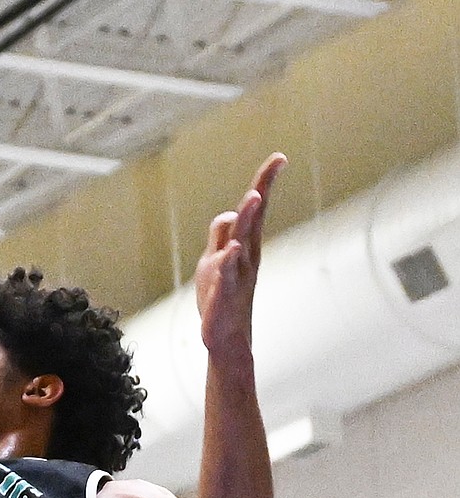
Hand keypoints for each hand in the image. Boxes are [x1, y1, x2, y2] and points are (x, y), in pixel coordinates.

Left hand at [195, 153, 285, 357]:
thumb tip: (230, 214)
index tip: (279, 158)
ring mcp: (235, 275)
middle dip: (262, 190)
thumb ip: (222, 237)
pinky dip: (228, 262)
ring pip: (240, 241)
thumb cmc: (223, 298)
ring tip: (254, 197)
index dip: (265, 182)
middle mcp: (243, 257)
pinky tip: (230, 251)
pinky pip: (226, 274)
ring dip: (246, 219)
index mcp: (244, 247)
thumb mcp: (218, 261)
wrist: (226, 339)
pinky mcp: (223, 295)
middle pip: (252, 217)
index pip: (254, 209)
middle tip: (273, 166)